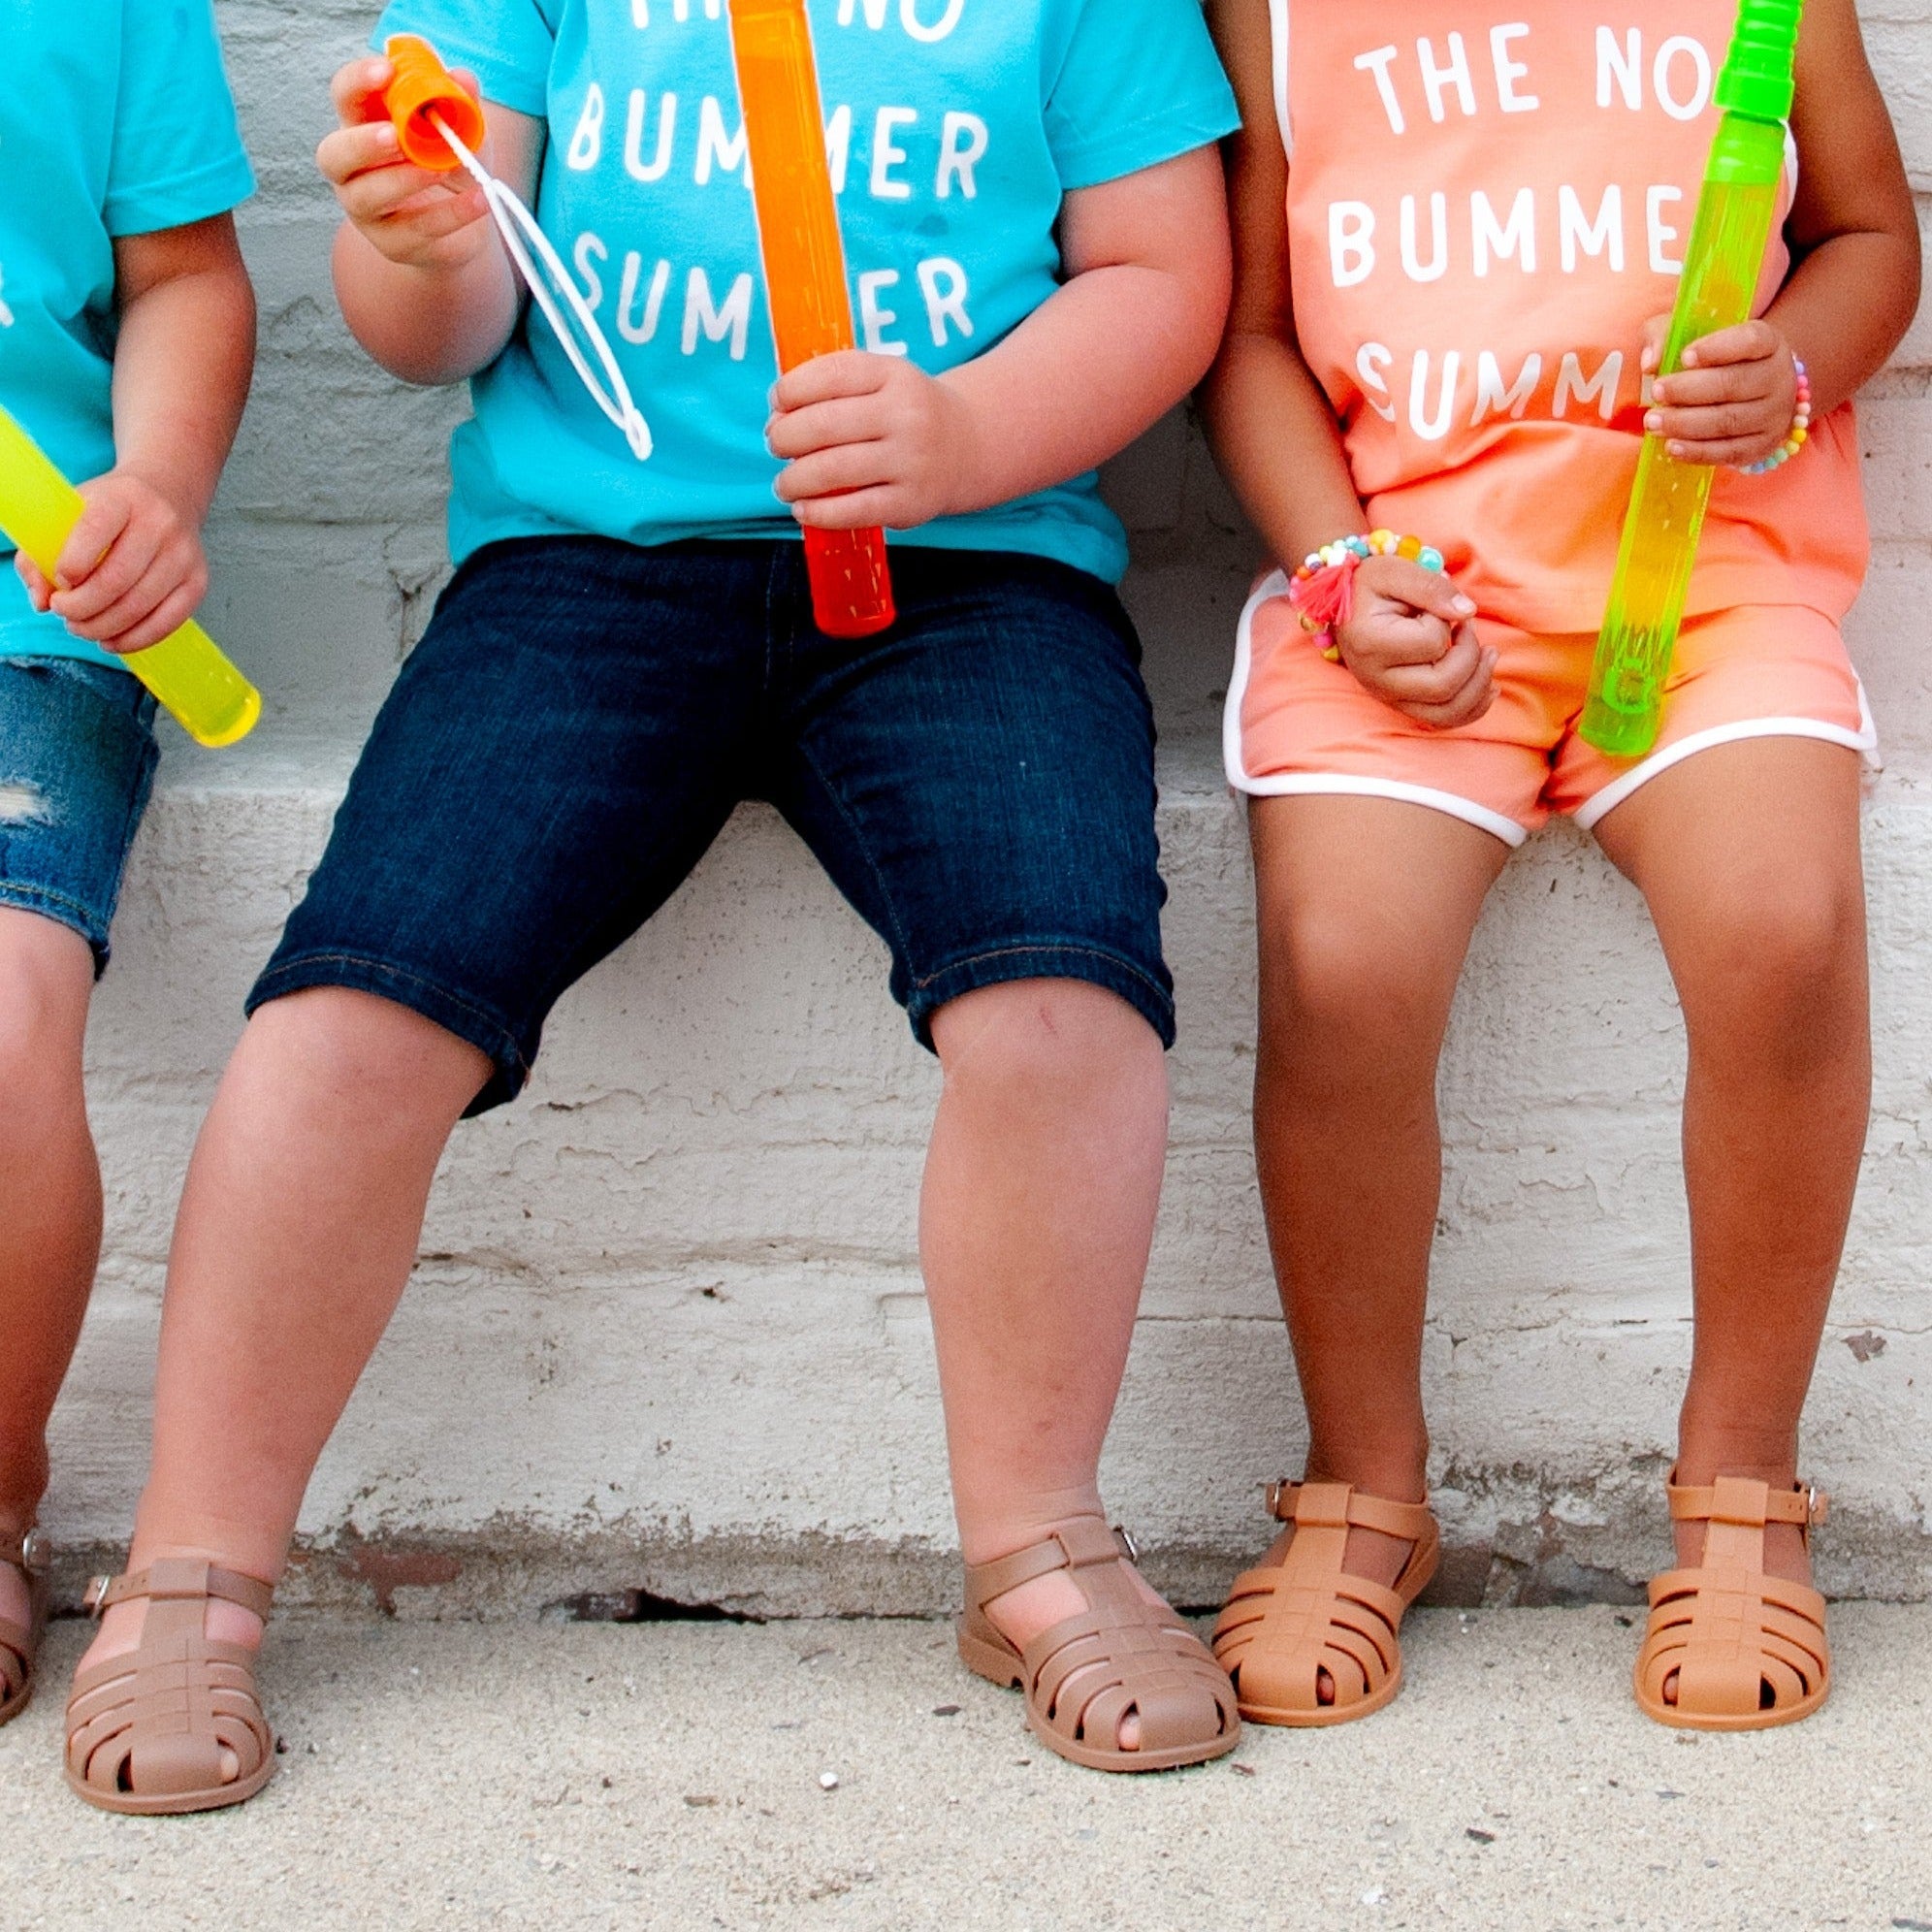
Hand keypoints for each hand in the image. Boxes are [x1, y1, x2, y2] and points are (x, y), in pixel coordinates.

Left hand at [13, 470, 207, 653]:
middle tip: (65, 613)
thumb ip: (42, 555)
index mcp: (122, 498)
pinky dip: (133, 639)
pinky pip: (165, 623)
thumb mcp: (72, 514)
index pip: (94, 531)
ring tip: (82, 627)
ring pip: (139, 607)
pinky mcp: (197, 582)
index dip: (70, 566)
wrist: (169, 496)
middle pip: (116, 580)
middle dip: (81, 607)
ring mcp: (183, 555)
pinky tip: (111, 640)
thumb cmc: (112, 511)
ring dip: (102, 628)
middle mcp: (159, 524)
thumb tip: (43, 601)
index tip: (60, 583)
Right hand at [318, 57, 492, 270]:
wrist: (465, 222)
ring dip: (403, 180)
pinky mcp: (393, 243)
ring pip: (366, 197)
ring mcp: (367, 209)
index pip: (344, 96)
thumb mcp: (462, 128)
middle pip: (334, 153)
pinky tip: (479, 200)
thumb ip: (461, 102)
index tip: (386, 71)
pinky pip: (416, 229)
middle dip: (362, 143)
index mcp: (362, 125)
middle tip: (396, 135)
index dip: (358, 82)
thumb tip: (464, 78)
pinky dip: (451, 213)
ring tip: (442, 168)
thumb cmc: (450, 163)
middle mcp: (352, 168)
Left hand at [768, 352, 979, 530]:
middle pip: (824, 425)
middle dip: (786, 437)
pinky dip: (818, 513)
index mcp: (893, 375)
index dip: (791, 390)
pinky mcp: (910, 503)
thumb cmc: (904, 413)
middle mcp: (905, 415)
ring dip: (794, 479)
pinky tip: (803, 509)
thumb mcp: (881, 381)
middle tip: (777, 445)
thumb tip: (777, 421)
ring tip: (784, 483)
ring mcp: (910, 461)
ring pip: (832, 470)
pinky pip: (854, 510)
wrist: (967, 446)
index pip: (830, 375)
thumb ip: (831, 390)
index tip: (777, 404)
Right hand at [1331, 556, 1495, 729]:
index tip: (1435, 607)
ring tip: (1489, 654)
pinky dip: (1473, 707)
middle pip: (1443, 685)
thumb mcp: (1396, 570)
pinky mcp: (1401, 704)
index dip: (1446, 621)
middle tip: (1468, 626)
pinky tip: (1489, 685)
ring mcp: (1388, 697)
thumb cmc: (1371, 585)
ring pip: (1447, 712)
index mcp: (1370, 644)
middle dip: (1471, 654)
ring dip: (1479, 684)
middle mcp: (1376, 679)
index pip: (1431, 643)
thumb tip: (1468, 612)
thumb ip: (1432, 587)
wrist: (1345, 606)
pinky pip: (1443, 720)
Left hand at [1641, 316, 1797, 467]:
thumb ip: (1668, 338)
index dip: (1717, 348)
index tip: (1684, 357)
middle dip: (1689, 390)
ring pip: (1729, 421)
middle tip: (1657, 393)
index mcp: (1769, 342)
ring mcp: (1774, 414)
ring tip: (1653, 422)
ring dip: (1686, 424)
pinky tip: (1672, 446)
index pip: (1750, 341)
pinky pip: (1729, 452)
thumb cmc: (1716, 361)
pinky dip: (1698, 451)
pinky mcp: (1763, 445)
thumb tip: (1650, 363)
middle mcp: (1778, 377)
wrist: (1753, 395)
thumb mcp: (1693, 338)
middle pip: (1734, 384)